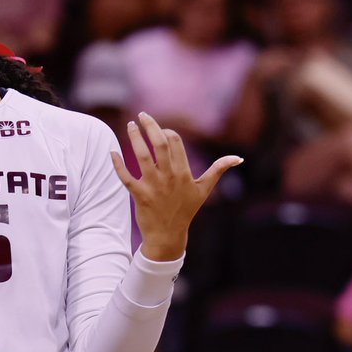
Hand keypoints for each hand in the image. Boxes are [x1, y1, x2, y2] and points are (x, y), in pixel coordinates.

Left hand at [112, 112, 242, 259]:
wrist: (168, 236)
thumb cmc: (186, 210)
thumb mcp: (204, 190)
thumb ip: (218, 170)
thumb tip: (238, 158)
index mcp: (184, 172)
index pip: (175, 142)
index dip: (166, 132)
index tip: (160, 130)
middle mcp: (169, 177)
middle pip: (159, 144)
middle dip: (150, 126)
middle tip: (142, 115)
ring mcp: (153, 186)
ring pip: (142, 156)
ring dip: (135, 138)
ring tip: (130, 125)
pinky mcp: (139, 195)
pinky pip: (126, 176)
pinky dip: (118, 164)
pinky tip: (112, 152)